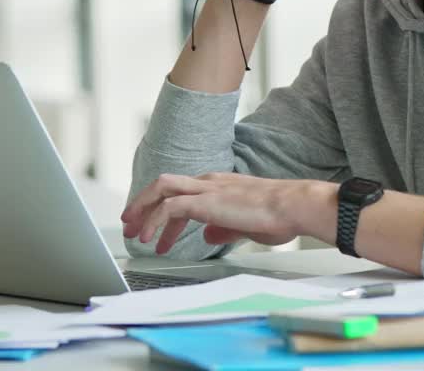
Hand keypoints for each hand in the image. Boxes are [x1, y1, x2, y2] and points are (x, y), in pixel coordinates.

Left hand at [120, 172, 335, 253]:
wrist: (293, 206)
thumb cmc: (279, 214)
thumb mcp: (246, 225)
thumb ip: (224, 228)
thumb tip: (208, 235)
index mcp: (219, 185)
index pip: (182, 194)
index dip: (164, 215)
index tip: (158, 236)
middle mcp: (210, 182)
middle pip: (164, 185)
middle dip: (143, 205)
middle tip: (130, 225)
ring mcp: (207, 189)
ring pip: (161, 189)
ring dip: (143, 210)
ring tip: (132, 232)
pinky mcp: (206, 201)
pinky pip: (170, 208)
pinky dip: (155, 222)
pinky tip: (150, 240)